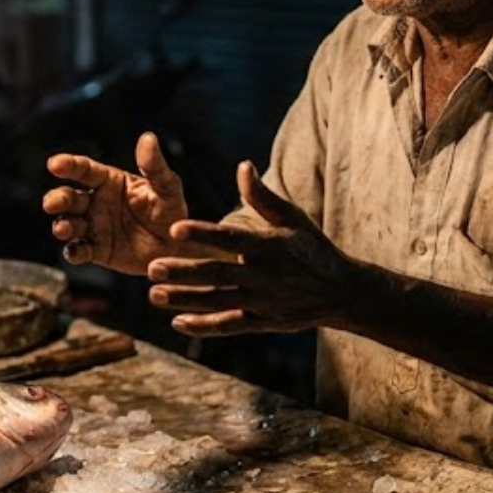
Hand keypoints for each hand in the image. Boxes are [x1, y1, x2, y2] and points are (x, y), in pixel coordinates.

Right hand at [43, 132, 190, 275]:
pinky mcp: (97, 250)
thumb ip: (155, 166)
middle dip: (57, 199)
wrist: (176, 246)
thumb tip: (148, 138)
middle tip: (52, 204)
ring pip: (68, 223)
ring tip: (64, 227)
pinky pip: (79, 250)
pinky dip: (73, 252)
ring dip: (62, 225)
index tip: (54, 164)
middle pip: (68, 197)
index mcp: (109, 181)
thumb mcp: (167, 187)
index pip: (84, 169)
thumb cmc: (170, 211)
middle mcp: (96, 202)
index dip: (68, 165)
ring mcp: (94, 226)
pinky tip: (75, 252)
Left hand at [148, 160, 364, 335]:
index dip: (202, 233)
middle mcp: (263, 275)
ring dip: (184, 300)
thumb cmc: (311, 247)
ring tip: (153, 295)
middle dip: (183, 272)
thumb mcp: (292, 218)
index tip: (174, 228)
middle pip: (217, 273)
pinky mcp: (262, 321)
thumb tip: (242, 165)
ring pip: (217, 301)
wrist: (341, 291)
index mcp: (268, 246)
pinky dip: (204, 327)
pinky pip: (230, 325)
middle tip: (151, 267)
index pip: (230, 239)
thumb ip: (262, 196)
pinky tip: (177, 323)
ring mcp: (261, 301)